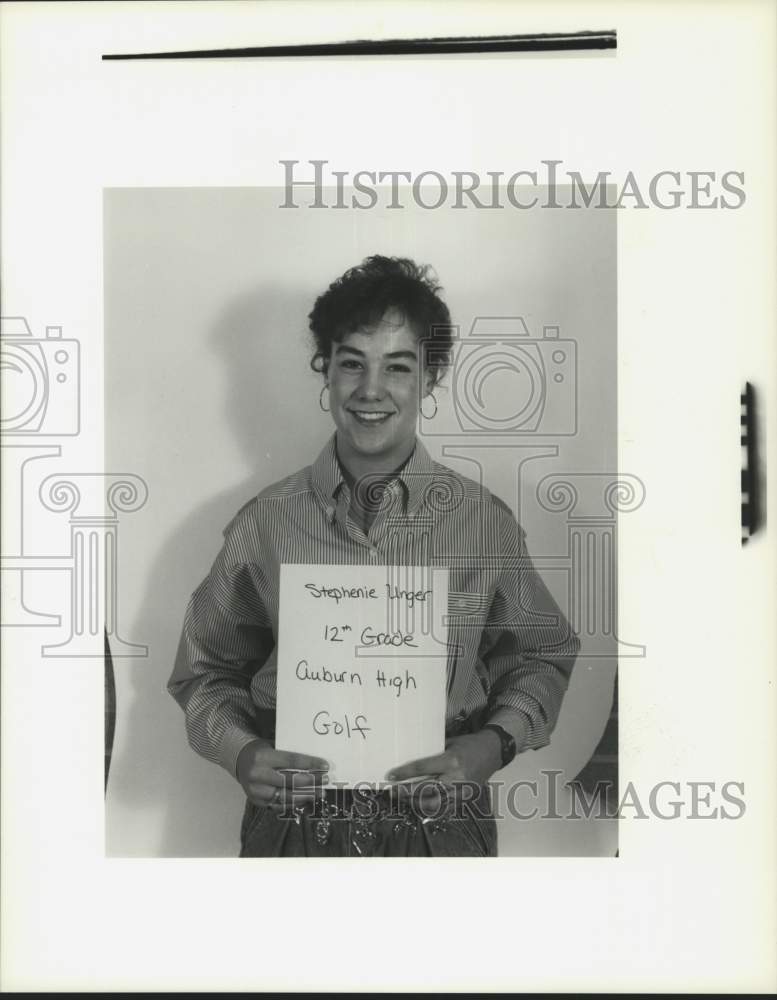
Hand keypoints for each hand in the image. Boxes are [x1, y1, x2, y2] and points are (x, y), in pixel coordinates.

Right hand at [236, 739, 328, 811]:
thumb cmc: (261, 751)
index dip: (310, 764)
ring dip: (306, 795)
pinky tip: (306, 800)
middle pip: (290, 780)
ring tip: (320, 793)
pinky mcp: (256, 801)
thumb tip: (314, 763)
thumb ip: (289, 755)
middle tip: (326, 780)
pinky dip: (294, 803)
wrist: (239, 760)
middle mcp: (257, 775)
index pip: (291, 761)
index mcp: (262, 757)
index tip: (325, 766)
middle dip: (311, 781)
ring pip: (285, 796)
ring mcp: (256, 791)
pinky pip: (278, 805)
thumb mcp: (273, 746)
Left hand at [385, 731, 502, 809]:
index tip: (390, 776)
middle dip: (406, 792)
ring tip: (402, 800)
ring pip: (433, 804)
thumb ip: (432, 752)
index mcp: (452, 760)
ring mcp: (462, 791)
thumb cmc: (469, 744)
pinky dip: (429, 810)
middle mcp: (457, 778)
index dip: (404, 773)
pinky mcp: (465, 800)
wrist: (492, 752)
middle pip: (425, 790)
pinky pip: (444, 810)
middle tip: (392, 792)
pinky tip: (418, 806)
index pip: (422, 768)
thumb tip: (410, 758)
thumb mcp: (449, 743)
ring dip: (415, 804)